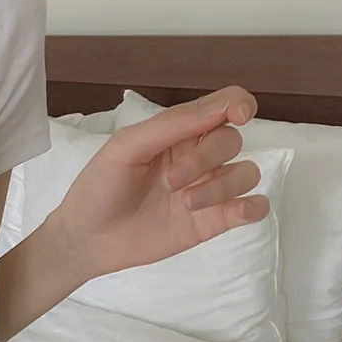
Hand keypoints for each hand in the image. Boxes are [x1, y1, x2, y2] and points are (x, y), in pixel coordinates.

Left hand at [57, 86, 267, 283]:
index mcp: (180, 131)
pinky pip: (251, 208)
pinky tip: (238, 211)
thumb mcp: (127, 146)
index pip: (223, 106)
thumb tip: (218, 108)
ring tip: (188, 203)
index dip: (239, 103)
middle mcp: (198, 157)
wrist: (87, 238)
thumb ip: (171, 125)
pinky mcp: (211, 222)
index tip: (239, 114)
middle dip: (206, 158)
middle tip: (171, 181)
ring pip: (246, 173)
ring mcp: (207, 189)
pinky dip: (254, 206)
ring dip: (224, 186)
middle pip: (230, 142)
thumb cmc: (101, 186)